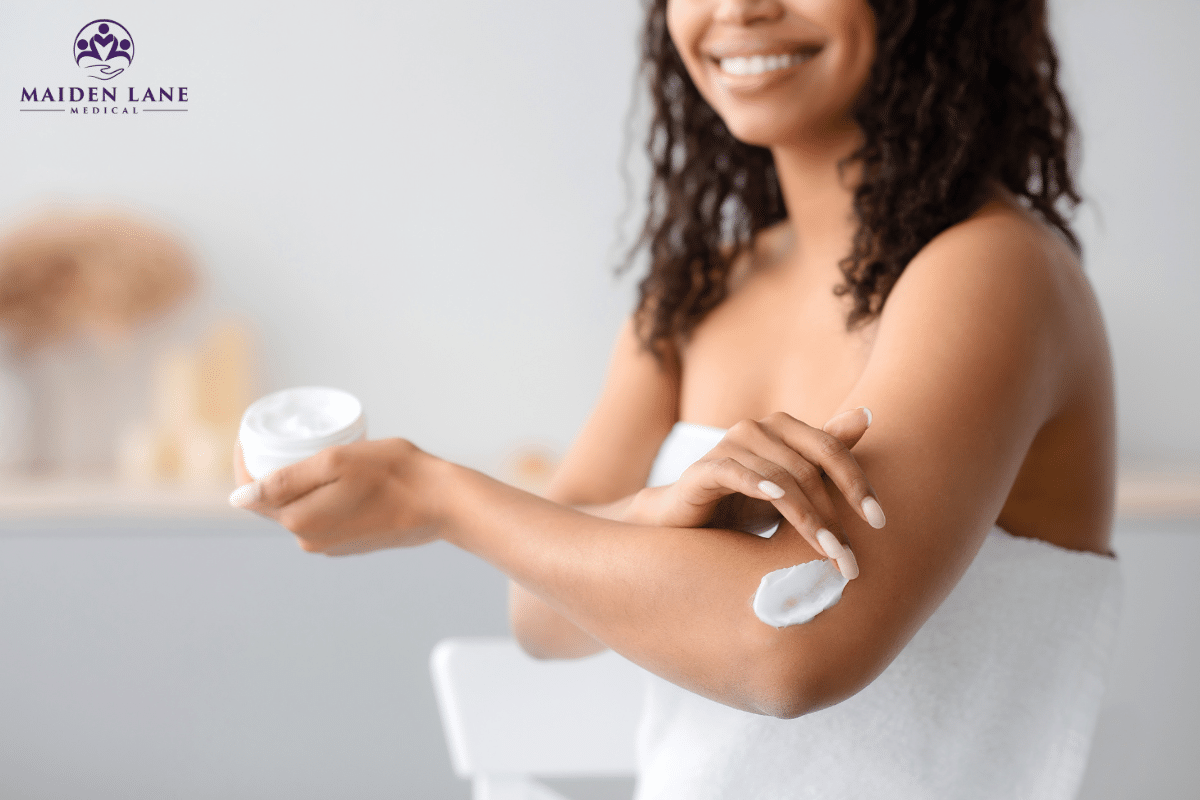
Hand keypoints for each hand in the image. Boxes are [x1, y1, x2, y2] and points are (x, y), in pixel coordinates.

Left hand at [230, 438, 444, 555]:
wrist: (441, 502)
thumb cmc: (394, 474)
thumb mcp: (336, 462)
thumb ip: (286, 481)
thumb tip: (238, 498)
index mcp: (299, 520)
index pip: (250, 492)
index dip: (245, 460)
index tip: (252, 433)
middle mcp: (309, 540)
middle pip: (273, 501)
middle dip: (273, 470)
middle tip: (290, 436)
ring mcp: (329, 544)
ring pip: (298, 507)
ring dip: (301, 483)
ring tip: (317, 452)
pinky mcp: (347, 543)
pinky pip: (320, 516)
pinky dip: (322, 495)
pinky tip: (341, 477)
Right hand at [629, 409, 885, 577]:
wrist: (686, 523)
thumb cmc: (744, 503)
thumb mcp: (792, 483)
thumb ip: (825, 452)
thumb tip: (867, 414)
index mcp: (783, 428)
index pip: (832, 450)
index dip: (858, 483)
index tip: (881, 523)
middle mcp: (756, 429)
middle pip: (810, 468)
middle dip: (836, 515)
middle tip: (851, 558)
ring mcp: (727, 445)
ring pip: (781, 478)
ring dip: (809, 519)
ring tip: (829, 555)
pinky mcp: (703, 469)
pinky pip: (736, 473)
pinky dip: (760, 486)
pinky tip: (779, 502)